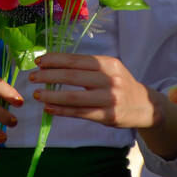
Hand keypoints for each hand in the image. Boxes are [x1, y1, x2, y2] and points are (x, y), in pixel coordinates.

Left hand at [28, 53, 154, 128]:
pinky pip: (79, 113)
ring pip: (74, 97)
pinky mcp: (107, 116)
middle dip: (48, 76)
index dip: (54, 60)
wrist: (144, 106)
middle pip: (72, 76)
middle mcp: (109, 79)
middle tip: (32, 77)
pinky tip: (49, 108)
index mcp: (108, 63)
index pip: (75, 60)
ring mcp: (109, 99)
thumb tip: (54, 64)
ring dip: (51, 95)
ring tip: (37, 94)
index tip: (39, 62)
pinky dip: (61, 110)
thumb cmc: (120, 84)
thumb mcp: (110, 69)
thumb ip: (87, 67)